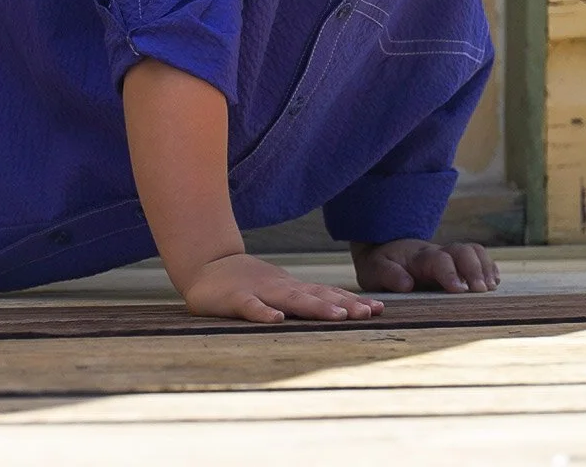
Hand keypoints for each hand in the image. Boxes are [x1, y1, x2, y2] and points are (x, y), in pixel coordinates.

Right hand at [182, 252, 385, 323]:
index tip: (379, 309)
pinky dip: (263, 313)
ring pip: (291, 299)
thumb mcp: (278, 289)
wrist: (205, 263)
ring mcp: (259, 291)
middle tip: (369, 313)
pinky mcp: (235, 299)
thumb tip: (339, 309)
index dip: (352, 301)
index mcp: (291, 289)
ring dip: (315, 307)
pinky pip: (250, 307)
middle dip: (343, 305)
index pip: (327, 293)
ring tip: (337, 315)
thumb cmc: (246, 282)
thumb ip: (302, 298)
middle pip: (316, 296)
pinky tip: (276, 320)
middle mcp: (281, 288)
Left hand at [351, 238, 499, 292]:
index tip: (459, 290)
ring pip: (474, 252)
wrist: (382, 252)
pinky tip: (494, 282)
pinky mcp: (457, 263)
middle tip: (481, 291)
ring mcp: (450, 257)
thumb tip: (407, 284)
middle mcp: (437, 253)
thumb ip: (388, 275)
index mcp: (418, 257)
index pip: (439, 260)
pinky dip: (489, 268)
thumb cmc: (380, 265)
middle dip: (475, 270)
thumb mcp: (375, 270)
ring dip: (486, 268)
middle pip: (463, 251)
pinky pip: (478, 257)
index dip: (451, 273)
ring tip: (491, 288)